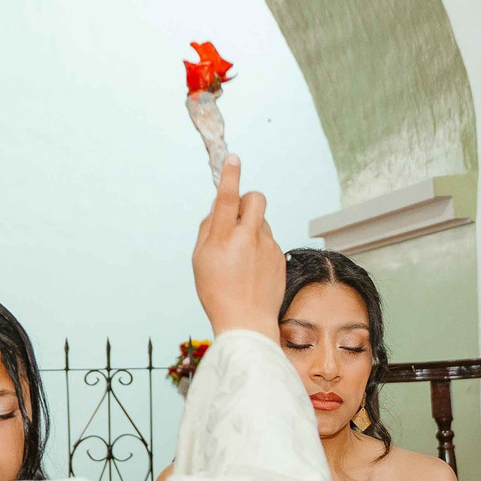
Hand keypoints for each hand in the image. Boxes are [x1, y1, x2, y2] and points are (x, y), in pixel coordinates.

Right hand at [191, 155, 284, 339]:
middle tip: (238, 215)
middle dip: (248, 199)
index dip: (230, 176)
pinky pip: (268, 241)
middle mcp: (248, 239)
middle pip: (256, 199)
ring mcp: (268, 247)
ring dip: (251, 229)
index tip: (233, 158)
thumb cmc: (217, 291)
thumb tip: (218, 208)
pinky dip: (259, 248)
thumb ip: (208, 229)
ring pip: (261, 222)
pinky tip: (252, 270)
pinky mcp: (280, 257)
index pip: (227, 199)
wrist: (246, 322)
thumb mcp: (200, 260)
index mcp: (223, 239)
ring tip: (241, 258)